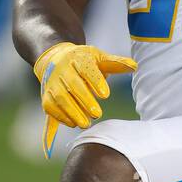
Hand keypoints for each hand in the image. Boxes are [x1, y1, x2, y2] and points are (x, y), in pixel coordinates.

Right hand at [34, 42, 135, 158]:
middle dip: (85, 101)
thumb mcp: (99, 58)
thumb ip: (116, 64)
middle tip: (98, 114)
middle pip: (73, 85)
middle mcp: (62, 69)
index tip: (105, 95)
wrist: (55, 58)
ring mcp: (52, 82)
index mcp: (78, 58)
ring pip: (60, 98)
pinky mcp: (46, 95)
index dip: (95, 81)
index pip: (86, 69)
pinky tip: (73, 123)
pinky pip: (51, 107)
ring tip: (86, 124)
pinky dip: (62, 116)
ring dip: (72, 112)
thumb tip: (134, 66)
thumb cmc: (83, 61)